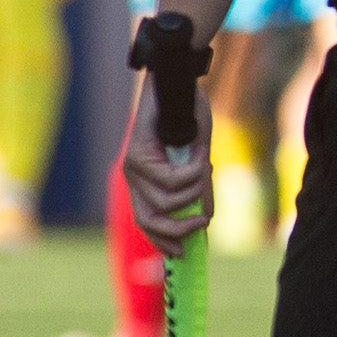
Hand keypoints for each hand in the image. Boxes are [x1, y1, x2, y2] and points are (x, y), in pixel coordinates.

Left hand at [122, 71, 210, 252]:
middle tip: (202, 224)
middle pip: (150, 220)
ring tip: (205, 163)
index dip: (163, 240)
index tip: (182, 252)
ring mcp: (131, 167)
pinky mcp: (136, 156)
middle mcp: (132, 177)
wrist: (176, 83)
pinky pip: (172, 180)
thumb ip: (196, 189)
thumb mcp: (196, 161)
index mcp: (142, 183)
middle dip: (179, 228)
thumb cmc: (187, 118)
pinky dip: (194, 171)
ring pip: (167, 201)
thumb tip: (204, 220)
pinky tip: (200, 152)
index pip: (146, 223)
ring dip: (195, 187)